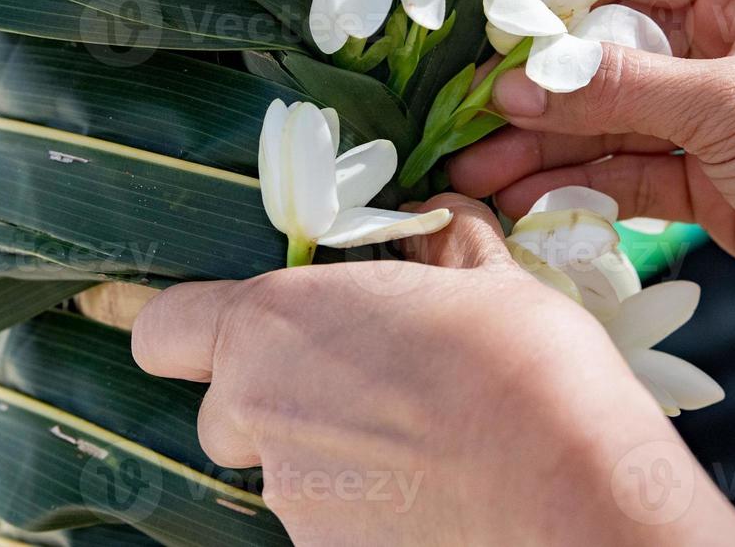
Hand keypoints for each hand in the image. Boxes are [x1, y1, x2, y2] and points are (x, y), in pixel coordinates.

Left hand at [132, 194, 734, 545]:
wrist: (571, 496)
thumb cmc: (522, 366)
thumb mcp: (487, 277)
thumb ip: (440, 246)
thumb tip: (438, 218)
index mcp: (277, 325)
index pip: (164, 328)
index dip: (184, 326)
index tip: (212, 326)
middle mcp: (262, 414)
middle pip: (225, 408)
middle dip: (274, 397)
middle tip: (361, 382)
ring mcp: (293, 501)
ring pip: (286, 470)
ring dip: (333, 453)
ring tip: (425, 443)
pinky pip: (331, 522)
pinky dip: (367, 509)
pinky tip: (436, 494)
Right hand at [451, 0, 734, 357]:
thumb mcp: (732, 108)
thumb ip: (620, 92)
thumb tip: (516, 83)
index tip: (494, 19)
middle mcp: (723, 41)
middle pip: (605, 44)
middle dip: (536, 79)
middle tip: (466, 107)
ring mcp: (711, 115)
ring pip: (606, 116)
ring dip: (542, 141)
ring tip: (472, 167)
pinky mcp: (706, 181)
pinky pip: (624, 171)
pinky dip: (574, 184)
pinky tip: (519, 196)